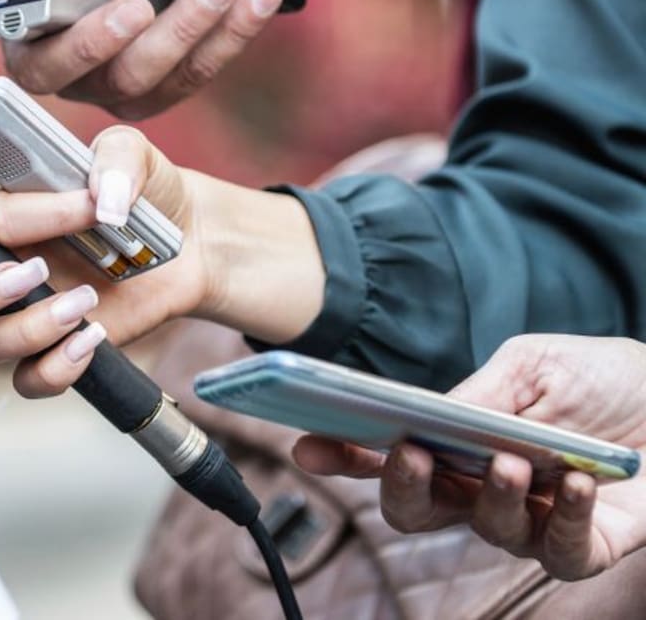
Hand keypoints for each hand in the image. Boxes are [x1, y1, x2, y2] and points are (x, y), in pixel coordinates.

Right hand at [0, 0, 285, 119]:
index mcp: (7, 1)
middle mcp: (42, 56)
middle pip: (55, 68)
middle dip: (97, 39)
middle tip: (137, 4)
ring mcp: (98, 83)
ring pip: (131, 77)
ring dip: (180, 30)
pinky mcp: (153, 94)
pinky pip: (190, 76)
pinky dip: (229, 35)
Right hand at [0, 126, 322, 396]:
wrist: (189, 242)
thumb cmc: (144, 192)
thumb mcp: (133, 153)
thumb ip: (116, 157)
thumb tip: (105, 199)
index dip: (37, 217)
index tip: (93, 209)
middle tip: (35, 276)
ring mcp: (16, 313)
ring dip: (28, 330)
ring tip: (86, 304)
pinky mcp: (48, 349)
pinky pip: (26, 380)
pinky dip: (57, 369)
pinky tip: (95, 339)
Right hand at [292, 335, 645, 579]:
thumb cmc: (608, 378)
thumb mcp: (537, 364)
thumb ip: (482, 390)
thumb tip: (433, 415)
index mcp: (459, 440)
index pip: (387, 454)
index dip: (343, 455)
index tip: (309, 444)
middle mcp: (484, 486)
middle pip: (416, 508)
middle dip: (401, 487)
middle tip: (411, 454)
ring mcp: (532, 519)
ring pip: (484, 530)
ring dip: (491, 497)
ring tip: (514, 462)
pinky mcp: (587, 545)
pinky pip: (558, 552)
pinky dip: (560, 518)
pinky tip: (573, 480)